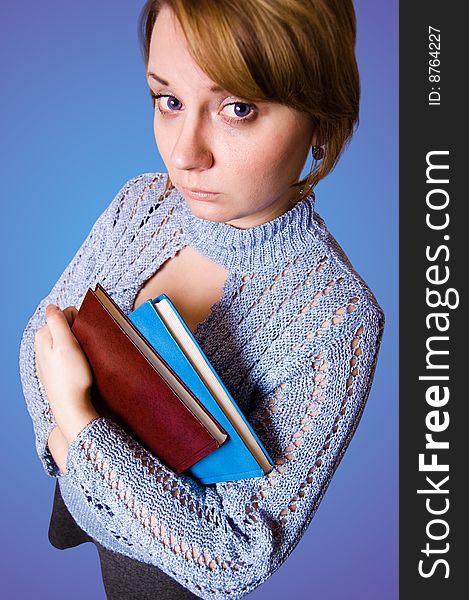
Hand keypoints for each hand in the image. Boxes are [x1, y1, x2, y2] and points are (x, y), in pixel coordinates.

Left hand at [35, 304, 98, 443]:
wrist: (72, 408)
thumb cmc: (71, 377)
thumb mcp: (65, 345)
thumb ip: (57, 322)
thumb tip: (52, 307)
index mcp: (42, 336)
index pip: (64, 314)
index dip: (78, 321)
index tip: (84, 335)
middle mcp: (41, 347)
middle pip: (64, 328)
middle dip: (77, 333)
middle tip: (85, 347)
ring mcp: (47, 360)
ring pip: (66, 341)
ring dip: (77, 345)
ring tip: (83, 359)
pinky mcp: (55, 371)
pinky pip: (66, 355)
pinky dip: (75, 357)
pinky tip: (79, 368)